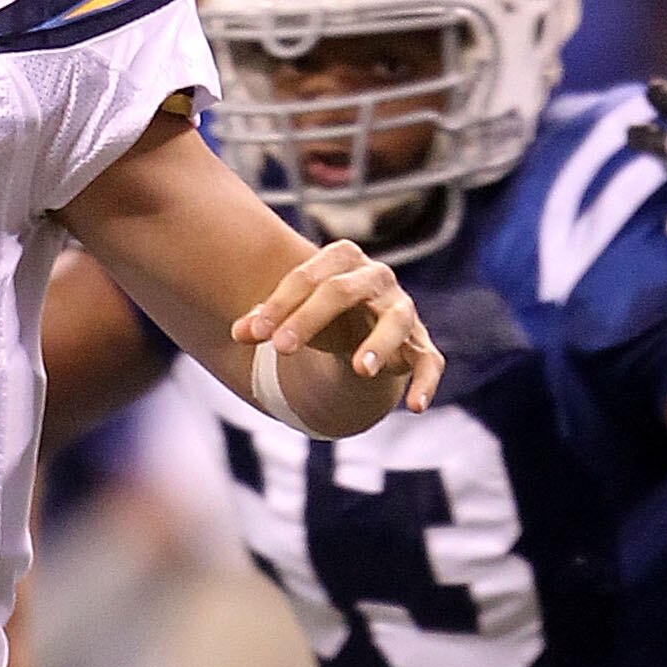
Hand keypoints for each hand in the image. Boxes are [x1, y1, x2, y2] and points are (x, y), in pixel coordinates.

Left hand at [232, 238, 442, 412]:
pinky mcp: (420, 344)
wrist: (360, 325)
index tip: (254, 334)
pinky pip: (430, 362)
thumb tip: (237, 333)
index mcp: (342, 260)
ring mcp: (402, 309)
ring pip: (395, 321)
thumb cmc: (319, 314)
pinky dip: (426, 382)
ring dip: (379, 345)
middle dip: (310, 319)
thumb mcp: (290, 315)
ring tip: (361, 370)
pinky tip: (416, 407)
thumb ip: (265, 322)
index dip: (280, 305)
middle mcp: (377, 278)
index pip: (308, 277)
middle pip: (343, 291)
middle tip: (281, 348)